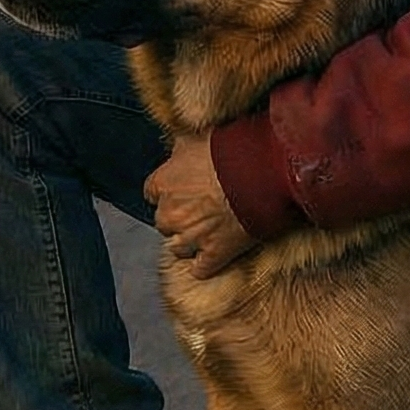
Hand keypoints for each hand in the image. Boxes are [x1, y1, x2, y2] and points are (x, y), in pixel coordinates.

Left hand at [144, 131, 255, 276]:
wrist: (257, 176)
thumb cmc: (228, 152)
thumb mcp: (195, 140)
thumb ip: (180, 150)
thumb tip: (178, 149)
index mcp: (163, 184)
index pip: (152, 193)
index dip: (168, 193)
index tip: (179, 191)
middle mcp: (170, 213)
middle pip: (163, 222)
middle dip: (176, 219)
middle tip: (195, 212)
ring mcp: (191, 237)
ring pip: (177, 248)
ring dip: (187, 243)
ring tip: (203, 235)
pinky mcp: (213, 255)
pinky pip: (200, 269)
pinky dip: (204, 265)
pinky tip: (211, 258)